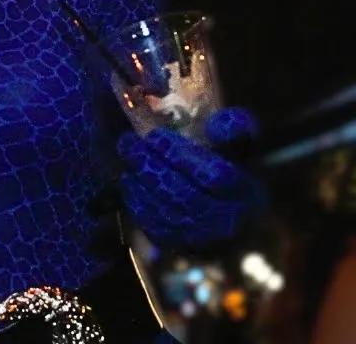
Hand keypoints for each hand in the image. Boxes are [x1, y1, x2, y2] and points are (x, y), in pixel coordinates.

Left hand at [118, 107, 264, 248]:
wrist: (237, 225)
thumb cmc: (236, 177)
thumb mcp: (244, 151)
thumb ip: (237, 131)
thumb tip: (217, 122)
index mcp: (243, 193)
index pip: (213, 176)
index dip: (181, 155)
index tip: (155, 136)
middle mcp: (224, 221)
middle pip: (182, 193)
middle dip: (150, 165)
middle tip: (128, 142)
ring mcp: (201, 238)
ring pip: (164, 209)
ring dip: (139, 181)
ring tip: (127, 156)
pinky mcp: (179, 247)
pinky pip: (153, 225)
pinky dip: (137, 201)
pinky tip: (129, 180)